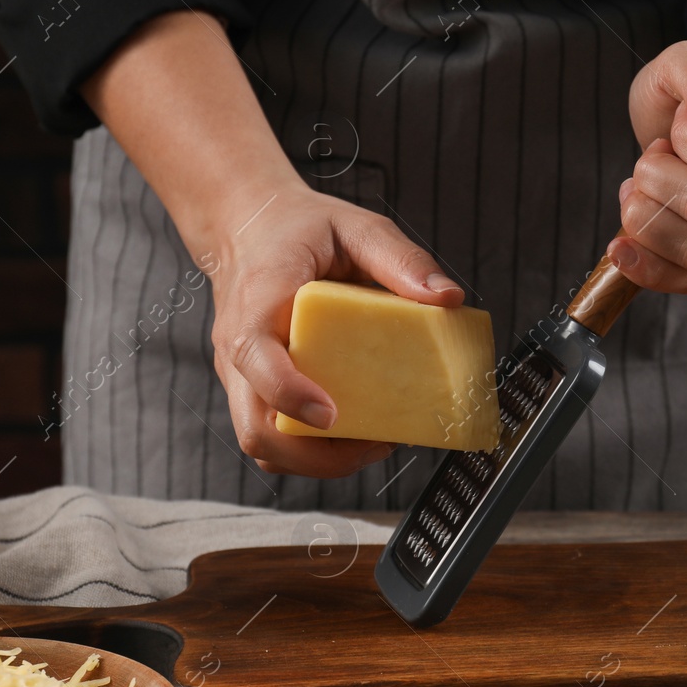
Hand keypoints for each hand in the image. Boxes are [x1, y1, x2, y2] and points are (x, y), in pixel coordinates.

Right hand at [204, 185, 462, 476]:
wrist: (248, 227)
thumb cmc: (299, 229)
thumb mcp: (356, 226)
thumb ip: (400, 259)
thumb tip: (447, 297)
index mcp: (258, 302)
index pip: (255, 357)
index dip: (289, 394)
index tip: (330, 414)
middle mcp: (239, 349)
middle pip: (256, 428)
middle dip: (315, 456)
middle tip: (374, 442)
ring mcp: (241, 376)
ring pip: (263, 443)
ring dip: (317, 459)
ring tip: (373, 441)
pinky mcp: (253, 389)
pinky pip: (274, 436)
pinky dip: (311, 450)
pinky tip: (354, 433)